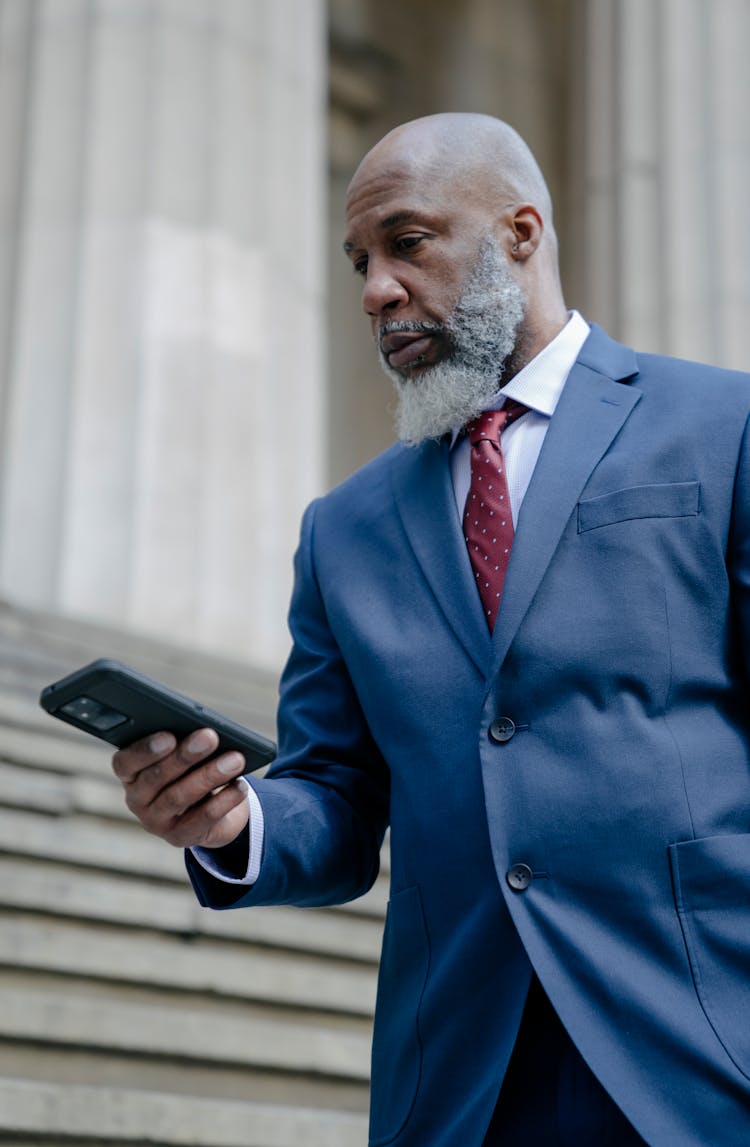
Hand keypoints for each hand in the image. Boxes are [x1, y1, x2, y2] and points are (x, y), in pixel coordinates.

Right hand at [112, 728, 248, 848]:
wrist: (205, 810)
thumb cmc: (190, 769)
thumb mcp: (182, 756)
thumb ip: (183, 743)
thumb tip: (205, 734)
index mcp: (130, 773)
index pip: (125, 762)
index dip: (145, 750)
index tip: (169, 736)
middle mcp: (136, 799)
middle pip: (156, 777)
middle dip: (185, 756)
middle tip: (210, 737)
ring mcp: (156, 822)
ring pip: (179, 797)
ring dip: (209, 776)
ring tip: (235, 759)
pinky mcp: (179, 837)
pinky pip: (202, 819)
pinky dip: (224, 800)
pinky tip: (240, 785)